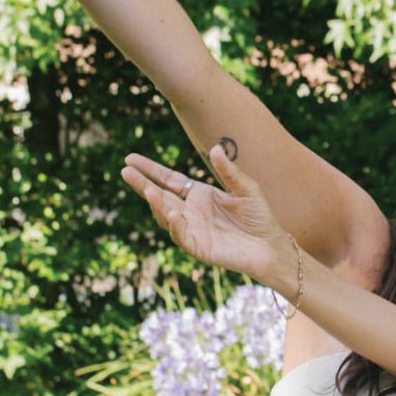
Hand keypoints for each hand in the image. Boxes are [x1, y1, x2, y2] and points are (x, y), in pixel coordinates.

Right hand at [122, 144, 296, 287]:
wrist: (270, 245)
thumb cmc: (259, 217)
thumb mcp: (246, 188)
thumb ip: (230, 171)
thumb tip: (215, 147)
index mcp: (199, 194)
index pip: (168, 180)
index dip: (150, 170)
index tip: (130, 159)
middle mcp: (191, 211)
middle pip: (161, 195)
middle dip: (143, 184)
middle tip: (125, 171)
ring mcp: (192, 229)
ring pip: (167, 216)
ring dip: (157, 204)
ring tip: (148, 190)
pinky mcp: (199, 247)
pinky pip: (181, 236)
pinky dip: (175, 226)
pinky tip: (173, 212)